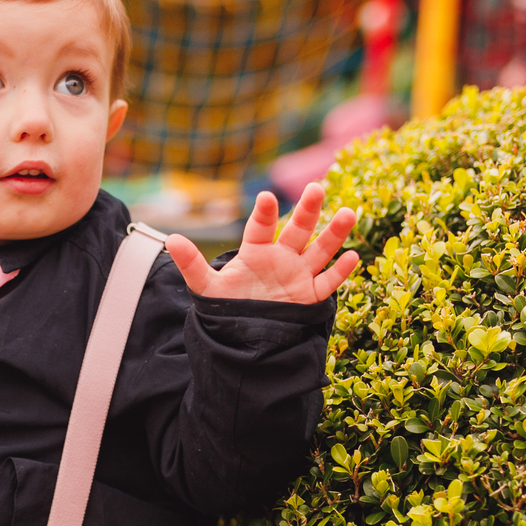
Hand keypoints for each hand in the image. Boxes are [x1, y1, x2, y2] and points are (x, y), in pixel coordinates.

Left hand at [166, 182, 359, 304]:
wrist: (244, 336)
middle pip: (297, 230)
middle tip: (316, 188)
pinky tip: (353, 256)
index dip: (265, 214)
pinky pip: (327, 283)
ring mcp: (298, 275)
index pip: (261, 228)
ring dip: (334, 233)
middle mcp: (280, 258)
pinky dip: (340, 271)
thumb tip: (171, 239)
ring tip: (349, 212)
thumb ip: (191, 264)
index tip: (266, 198)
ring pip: (319, 250)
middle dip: (307, 211)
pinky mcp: (309, 297)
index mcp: (255, 251)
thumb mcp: (206, 288)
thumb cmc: (227, 307)